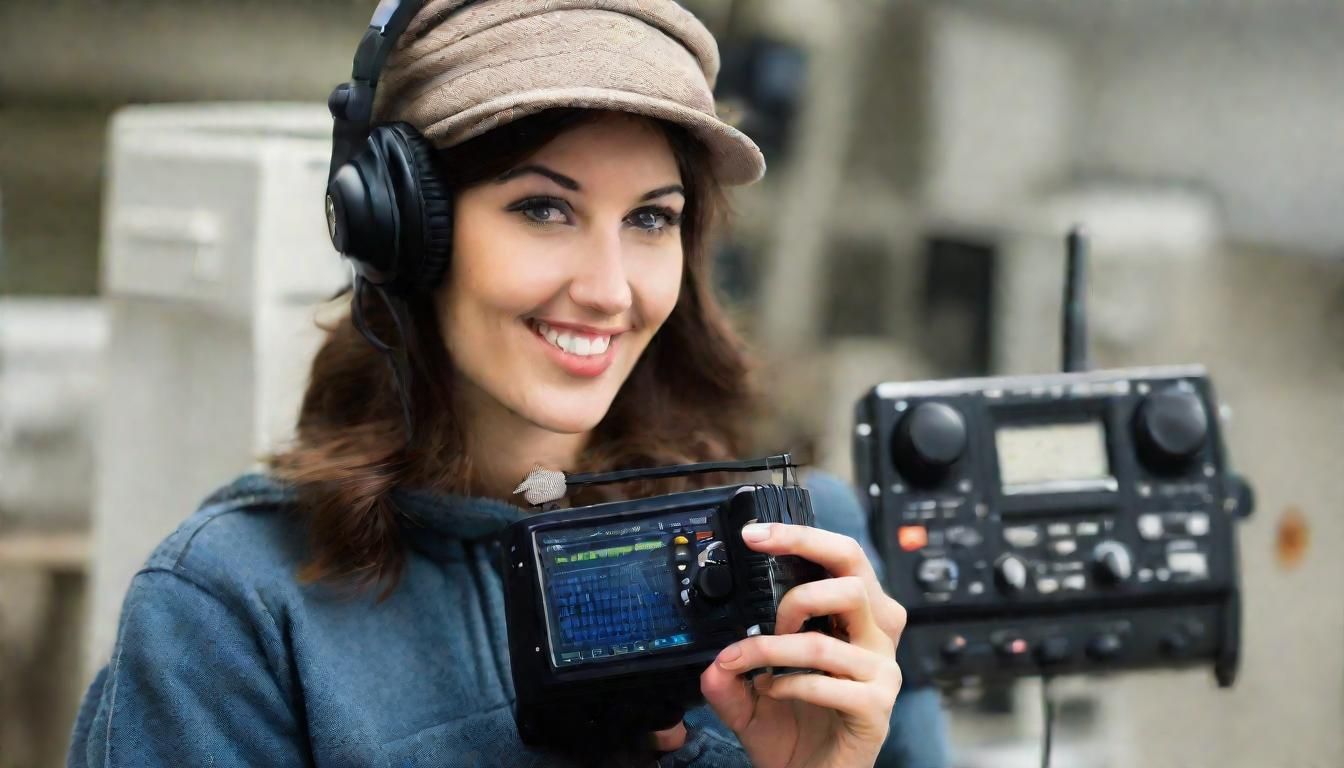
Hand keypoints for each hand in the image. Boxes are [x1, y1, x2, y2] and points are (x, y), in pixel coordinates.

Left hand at [693, 522, 905, 767]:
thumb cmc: (794, 728)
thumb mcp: (748, 697)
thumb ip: (728, 676)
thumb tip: (711, 664)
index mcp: (855, 615)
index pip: (841, 557)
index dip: (801, 537)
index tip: (755, 535)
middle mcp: (876, 635)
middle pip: (853, 577)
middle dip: (798, 588)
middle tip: (764, 612)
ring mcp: (881, 671)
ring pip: (824, 641)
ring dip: (772, 650)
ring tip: (748, 662)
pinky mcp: (876, 706)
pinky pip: (827, 684)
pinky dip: (788, 686)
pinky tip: (771, 693)